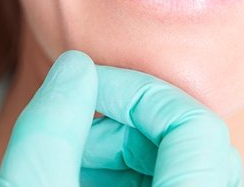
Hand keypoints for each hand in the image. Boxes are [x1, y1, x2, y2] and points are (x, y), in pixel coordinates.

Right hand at [0, 50, 242, 185]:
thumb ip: (48, 132)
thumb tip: (75, 67)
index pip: (195, 125)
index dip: (136, 91)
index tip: (85, 88)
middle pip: (192, 137)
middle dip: (127, 118)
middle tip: (73, 129)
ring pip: (186, 159)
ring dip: (128, 144)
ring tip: (74, 160)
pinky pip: (177, 179)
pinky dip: (132, 169)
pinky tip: (89, 179)